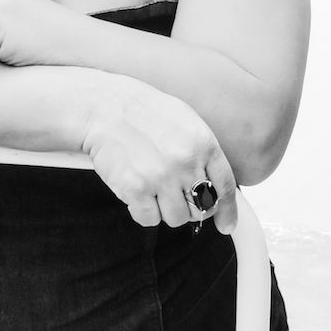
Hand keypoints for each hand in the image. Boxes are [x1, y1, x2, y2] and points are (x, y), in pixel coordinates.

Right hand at [82, 76, 236, 233]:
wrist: (103, 106)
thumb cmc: (141, 110)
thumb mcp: (183, 119)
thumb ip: (202, 151)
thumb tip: (213, 183)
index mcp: (202, 142)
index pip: (225, 187)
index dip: (228, 211)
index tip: (226, 224)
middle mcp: (185, 162)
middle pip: (201, 209)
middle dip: (189, 205)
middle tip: (173, 193)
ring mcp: (161, 177)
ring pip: (177, 218)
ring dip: (165, 208)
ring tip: (151, 185)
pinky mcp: (136, 189)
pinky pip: (149, 219)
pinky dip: (142, 210)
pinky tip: (136, 189)